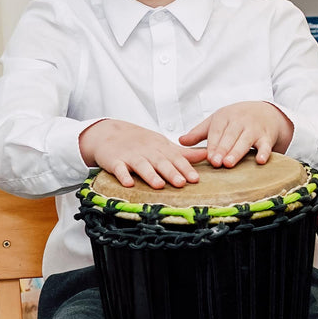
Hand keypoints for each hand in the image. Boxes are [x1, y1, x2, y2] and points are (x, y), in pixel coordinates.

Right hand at [79, 119, 207, 188]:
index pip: (175, 158)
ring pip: (142, 165)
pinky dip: (123, 175)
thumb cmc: (142, 143)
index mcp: (161, 148)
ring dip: (150, 175)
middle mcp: (147, 151)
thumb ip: (184, 153)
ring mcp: (130, 156)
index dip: (185, 168)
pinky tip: (128, 184)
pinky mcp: (114, 161)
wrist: (110, 133)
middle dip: (171, 172)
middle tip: (182, 183)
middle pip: (160, 162)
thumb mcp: (164, 146)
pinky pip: (119, 169)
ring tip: (159, 185)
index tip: (195, 179)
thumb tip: (207, 155)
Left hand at [179, 101, 293, 167]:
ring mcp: (254, 128)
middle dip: (223, 149)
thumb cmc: (237, 118)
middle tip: (216, 162)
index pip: (217, 131)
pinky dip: (264, 152)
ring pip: (245, 140)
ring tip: (229, 163)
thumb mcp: (217, 121)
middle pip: (230, 136)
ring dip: (237, 151)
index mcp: (225, 117)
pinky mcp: (267, 136)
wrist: (265, 111)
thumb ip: (199, 132)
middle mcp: (240, 121)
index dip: (213, 145)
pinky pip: (266, 145)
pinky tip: (260, 160)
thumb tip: (180, 141)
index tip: (208, 158)